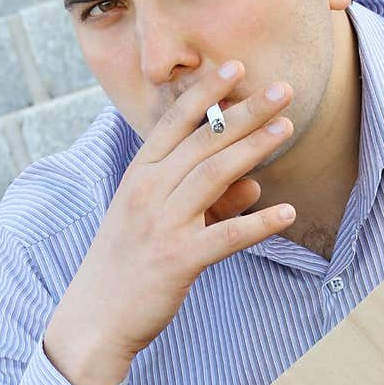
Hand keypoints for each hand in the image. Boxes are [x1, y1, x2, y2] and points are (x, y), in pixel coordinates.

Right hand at [57, 60, 295, 364]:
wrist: (95, 318)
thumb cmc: (127, 265)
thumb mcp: (156, 221)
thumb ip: (204, 198)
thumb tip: (252, 182)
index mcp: (138, 176)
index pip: (174, 123)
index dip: (206, 93)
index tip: (236, 66)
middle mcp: (147, 192)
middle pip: (203, 142)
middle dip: (244, 112)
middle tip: (282, 89)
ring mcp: (162, 225)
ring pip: (214, 176)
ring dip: (253, 149)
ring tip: (286, 129)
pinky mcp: (178, 260)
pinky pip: (225, 237)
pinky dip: (258, 224)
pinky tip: (287, 213)